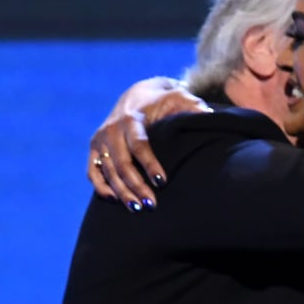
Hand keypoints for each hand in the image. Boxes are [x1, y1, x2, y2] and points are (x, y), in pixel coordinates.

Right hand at [87, 78, 210, 208]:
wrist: (137, 96)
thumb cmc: (163, 102)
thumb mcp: (179, 98)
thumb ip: (194, 106)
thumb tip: (210, 116)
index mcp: (131, 117)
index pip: (139, 144)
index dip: (149, 164)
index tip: (162, 181)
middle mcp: (112, 128)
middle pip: (122, 163)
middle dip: (136, 185)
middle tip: (151, 204)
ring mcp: (101, 139)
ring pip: (108, 171)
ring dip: (121, 191)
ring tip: (137, 208)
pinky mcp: (95, 148)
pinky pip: (93, 171)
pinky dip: (101, 186)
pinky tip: (114, 199)